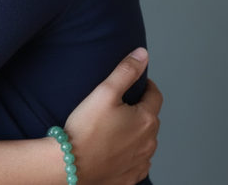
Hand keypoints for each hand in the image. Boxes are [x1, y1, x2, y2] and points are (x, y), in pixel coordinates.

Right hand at [63, 48, 160, 184]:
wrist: (72, 165)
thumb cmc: (86, 128)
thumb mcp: (104, 92)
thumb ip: (125, 71)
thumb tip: (143, 54)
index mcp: (146, 119)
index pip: (155, 95)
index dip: (145, 85)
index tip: (136, 82)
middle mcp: (149, 142)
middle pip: (150, 118)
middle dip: (139, 108)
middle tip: (118, 104)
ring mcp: (141, 162)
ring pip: (145, 140)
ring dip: (136, 131)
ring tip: (114, 126)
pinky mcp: (131, 177)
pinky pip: (138, 161)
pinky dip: (130, 153)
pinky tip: (114, 148)